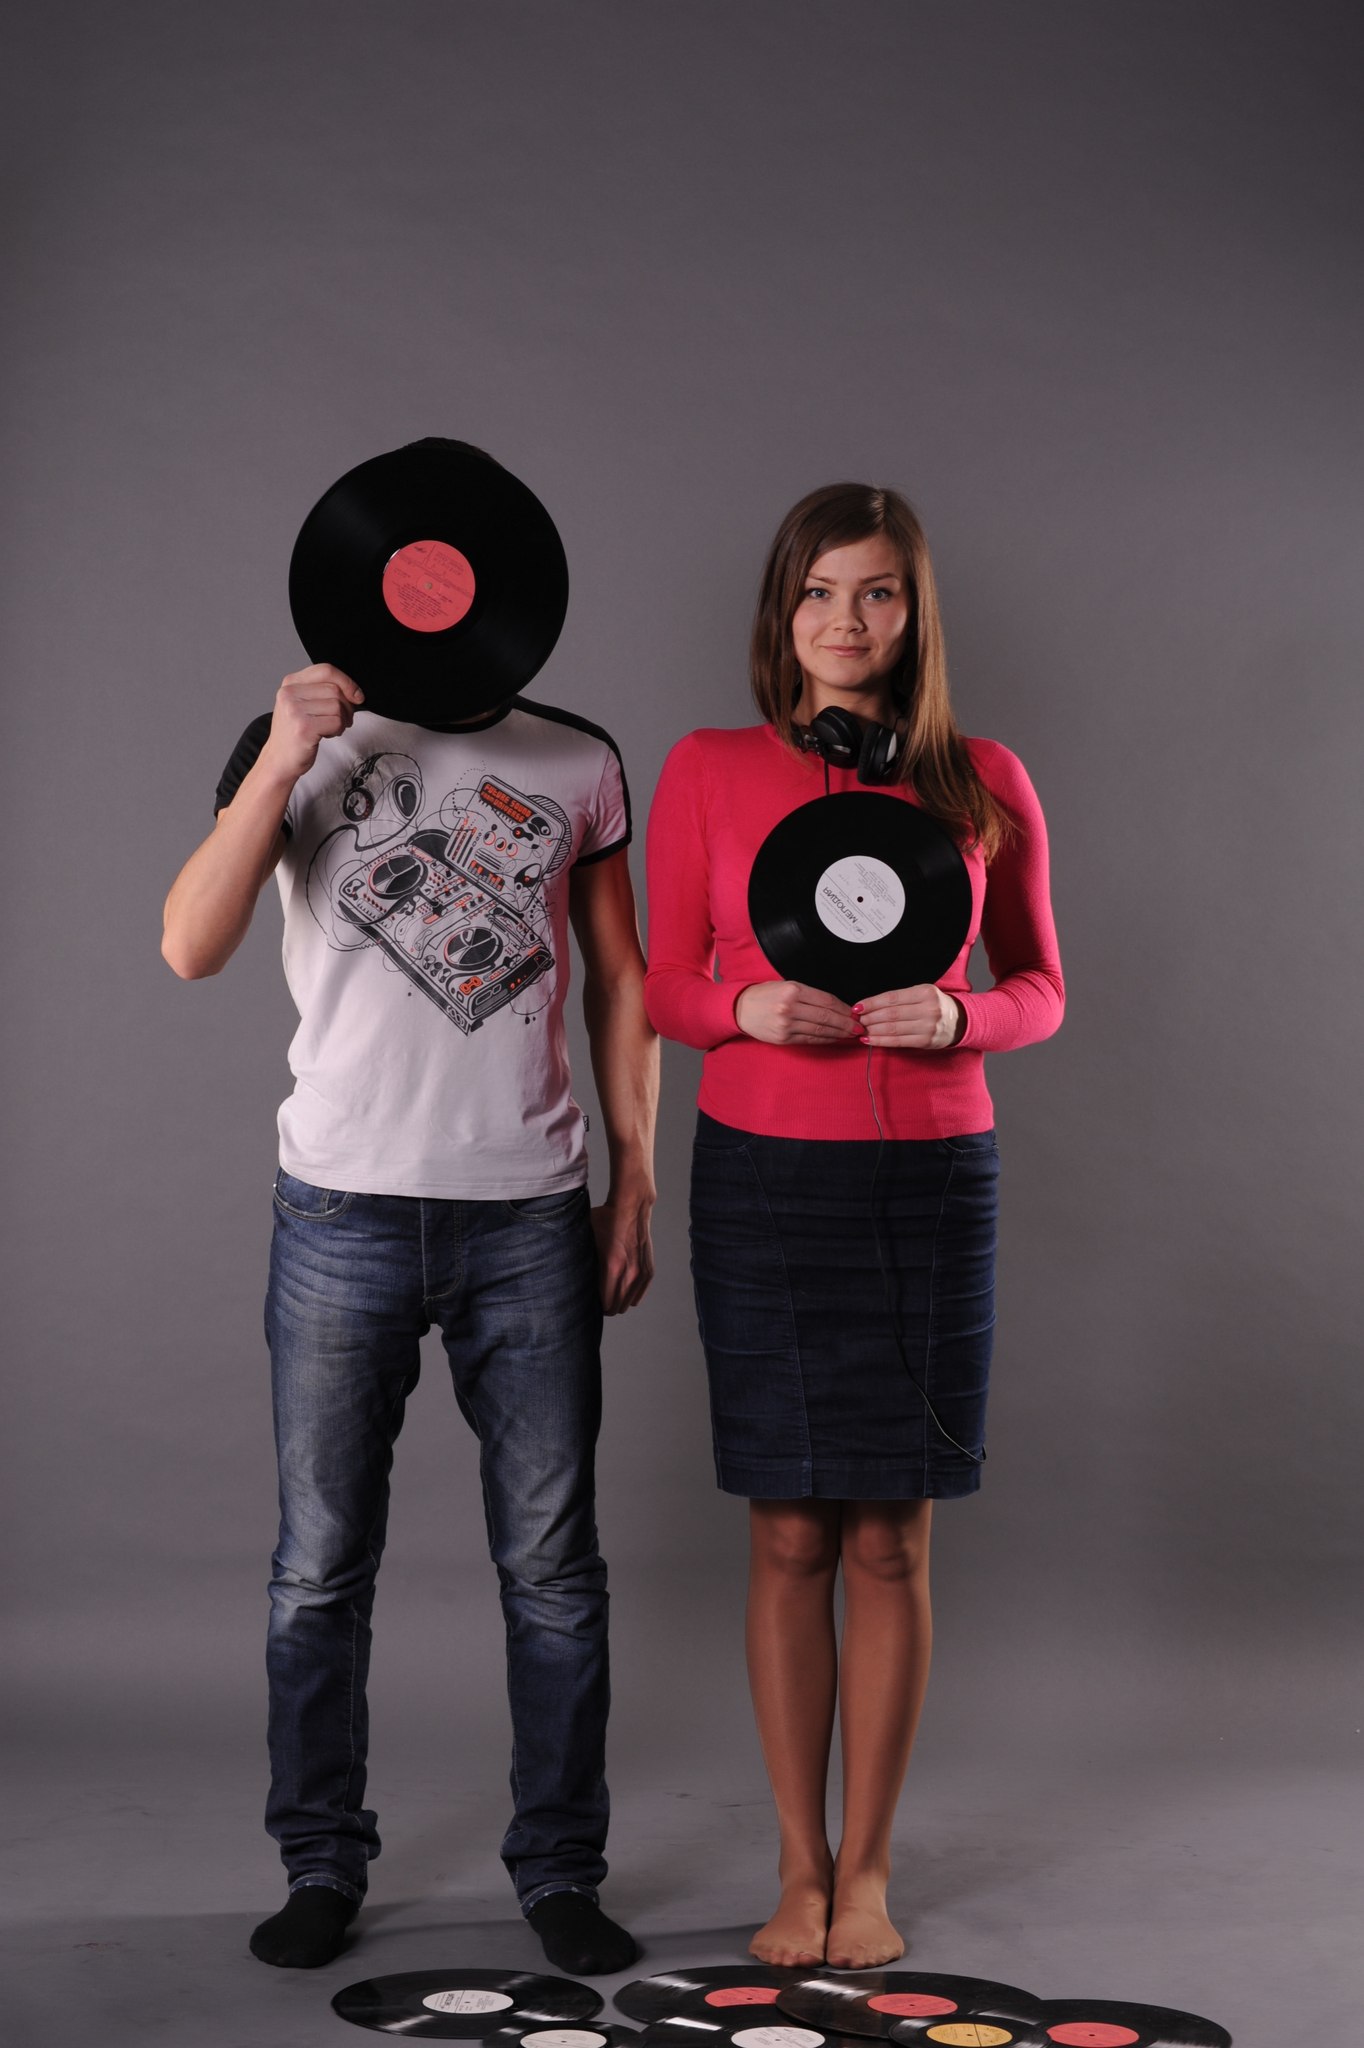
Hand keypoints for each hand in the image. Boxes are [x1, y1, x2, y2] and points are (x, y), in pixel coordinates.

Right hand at [259, 663, 364, 784]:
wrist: (279, 760)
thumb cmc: (295, 733)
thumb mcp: (303, 704)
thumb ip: (322, 691)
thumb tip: (354, 691)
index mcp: (290, 683)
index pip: (325, 670)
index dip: (346, 681)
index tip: (356, 695)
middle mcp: (289, 694)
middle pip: (335, 689)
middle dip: (347, 706)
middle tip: (342, 720)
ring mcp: (295, 710)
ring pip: (337, 706)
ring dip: (342, 720)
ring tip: (331, 728)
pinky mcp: (303, 727)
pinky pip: (336, 721)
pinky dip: (338, 730)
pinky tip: (327, 735)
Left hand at [590, 1190, 655, 1314]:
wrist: (631, 1208)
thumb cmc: (605, 1221)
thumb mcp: (587, 1239)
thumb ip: (581, 1261)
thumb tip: (569, 1278)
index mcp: (612, 1268)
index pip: (604, 1303)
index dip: (594, 1305)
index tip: (588, 1300)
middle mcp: (629, 1273)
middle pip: (616, 1308)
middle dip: (605, 1306)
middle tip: (596, 1297)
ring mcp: (641, 1273)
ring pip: (628, 1304)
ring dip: (618, 1302)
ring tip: (608, 1293)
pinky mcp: (648, 1271)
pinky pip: (638, 1296)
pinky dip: (630, 1296)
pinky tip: (621, 1288)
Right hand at [735, 980, 860, 1045]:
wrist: (740, 1009)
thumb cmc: (765, 995)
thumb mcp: (786, 985)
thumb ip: (810, 995)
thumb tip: (836, 1006)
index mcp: (793, 990)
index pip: (827, 1000)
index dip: (844, 1008)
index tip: (854, 1012)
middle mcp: (790, 1007)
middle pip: (827, 1017)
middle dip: (846, 1023)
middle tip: (859, 1027)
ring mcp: (787, 1025)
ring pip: (821, 1030)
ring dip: (839, 1033)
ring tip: (851, 1034)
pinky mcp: (784, 1038)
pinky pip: (810, 1040)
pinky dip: (825, 1040)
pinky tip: (834, 1038)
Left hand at [854, 985, 964, 1049]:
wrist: (959, 1021)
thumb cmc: (935, 1005)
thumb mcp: (922, 993)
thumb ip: (901, 997)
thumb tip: (871, 1005)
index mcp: (925, 992)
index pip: (892, 998)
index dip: (872, 1003)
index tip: (858, 1007)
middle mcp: (928, 1009)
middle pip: (891, 1014)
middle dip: (870, 1017)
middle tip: (857, 1020)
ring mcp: (928, 1026)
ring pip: (893, 1028)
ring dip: (873, 1030)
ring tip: (861, 1029)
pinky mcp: (926, 1041)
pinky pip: (898, 1041)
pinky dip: (881, 1041)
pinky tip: (870, 1040)